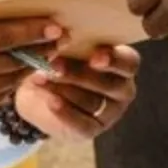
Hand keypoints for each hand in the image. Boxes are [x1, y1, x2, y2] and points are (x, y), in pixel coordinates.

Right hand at [0, 16, 60, 120]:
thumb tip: (19, 17)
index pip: (1, 37)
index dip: (30, 32)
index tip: (54, 27)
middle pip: (9, 61)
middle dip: (37, 51)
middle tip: (57, 40)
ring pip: (7, 81)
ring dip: (27, 69)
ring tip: (42, 55)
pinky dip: (8, 85)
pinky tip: (16, 73)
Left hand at [11, 43, 141, 140]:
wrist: (39, 90)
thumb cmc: (61, 59)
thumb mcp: (68, 47)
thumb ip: (73, 43)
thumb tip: (61, 37)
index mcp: (123, 63)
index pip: (129, 62)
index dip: (114, 60)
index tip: (94, 57)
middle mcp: (122, 89)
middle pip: (109, 84)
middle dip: (79, 74)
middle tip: (54, 65)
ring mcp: (109, 113)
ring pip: (93, 103)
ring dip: (66, 90)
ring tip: (41, 77)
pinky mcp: (91, 130)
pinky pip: (81, 125)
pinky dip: (64, 113)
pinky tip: (51, 101)